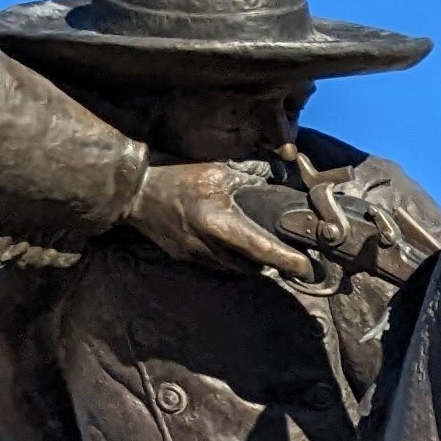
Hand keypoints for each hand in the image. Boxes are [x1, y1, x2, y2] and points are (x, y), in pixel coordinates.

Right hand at [127, 161, 316, 277]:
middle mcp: (208, 246)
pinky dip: (231, 259)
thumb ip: (248, 177)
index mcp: (218, 224)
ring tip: (266, 251)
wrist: (133, 191)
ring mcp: (196, 256)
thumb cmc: (174, 175)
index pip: (261, 248)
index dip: (287, 261)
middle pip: (253, 265)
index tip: (307, 269)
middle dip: (273, 263)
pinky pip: (218, 265)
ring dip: (252, 262)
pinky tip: (235, 246)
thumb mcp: (215, 171)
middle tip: (291, 256)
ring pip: (236, 269)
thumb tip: (277, 177)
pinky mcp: (186, 258)